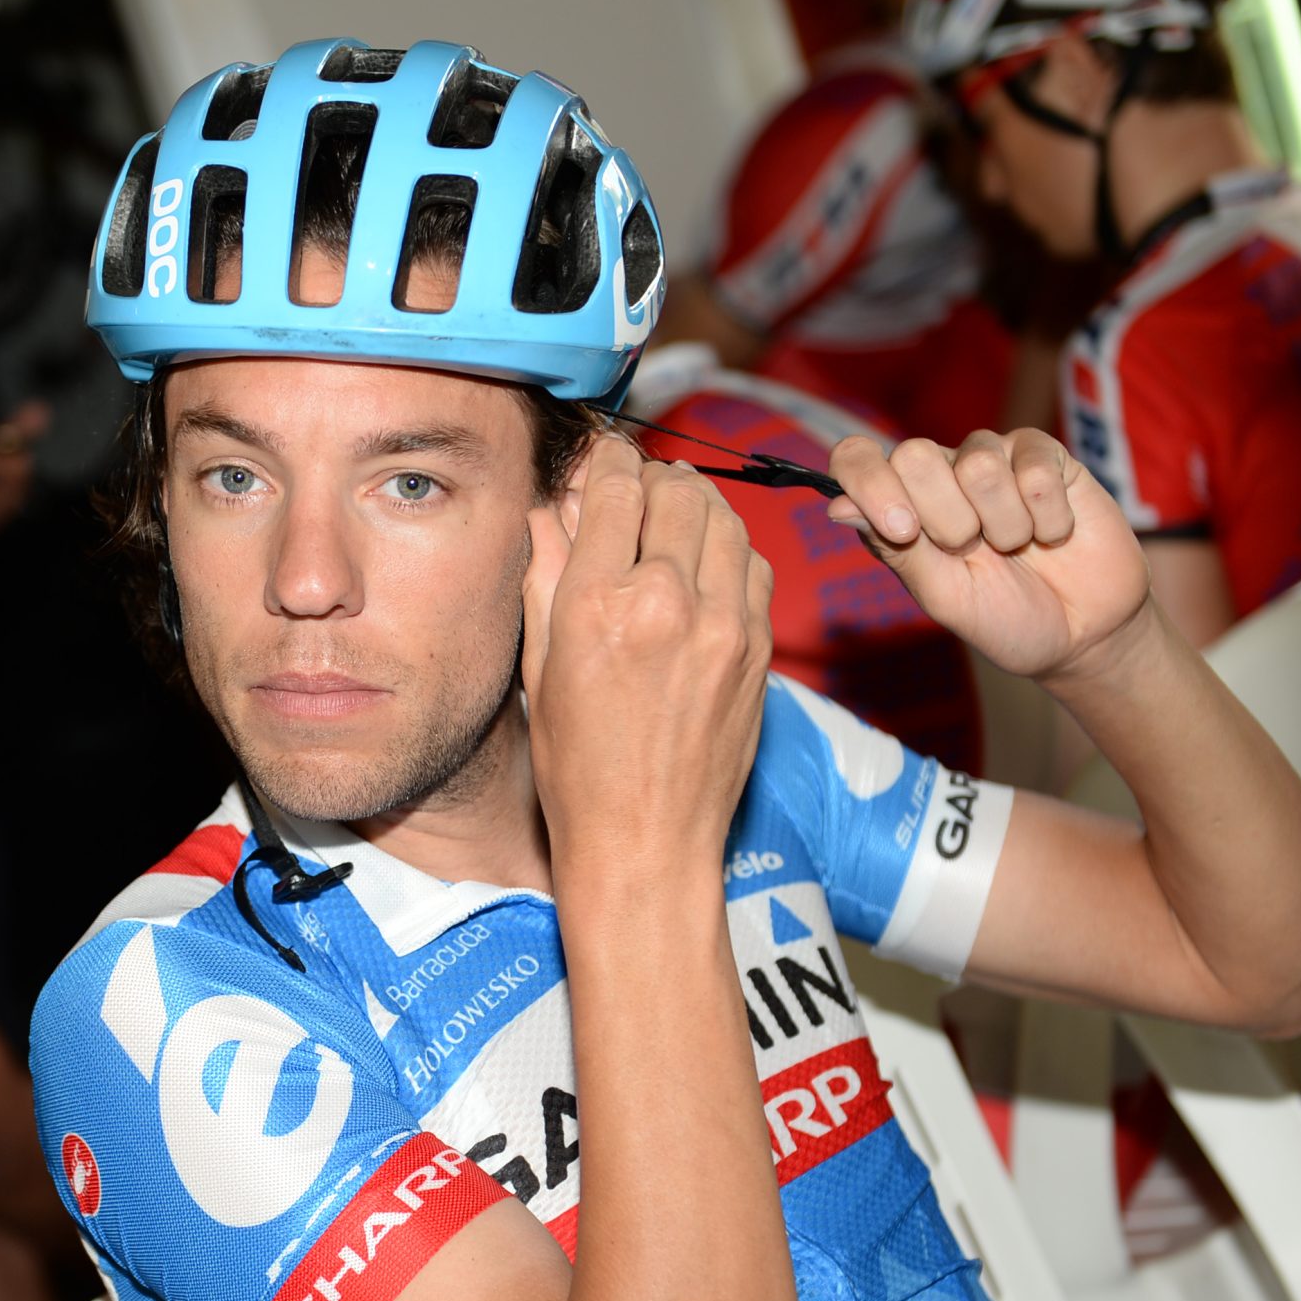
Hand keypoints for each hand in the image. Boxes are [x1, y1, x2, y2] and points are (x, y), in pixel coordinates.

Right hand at [522, 436, 773, 867]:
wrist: (648, 842)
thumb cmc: (579, 770)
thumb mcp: (539, 667)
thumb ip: (546, 574)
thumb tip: (549, 507)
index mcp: (601, 605)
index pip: (615, 486)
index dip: (605, 459)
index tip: (600, 459)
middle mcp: (670, 603)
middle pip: (675, 490)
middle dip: (651, 478)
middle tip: (633, 489)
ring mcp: (726, 624)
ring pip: (724, 517)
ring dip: (696, 505)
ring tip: (670, 518)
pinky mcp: (760, 648)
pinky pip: (754, 563)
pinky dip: (729, 547)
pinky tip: (705, 563)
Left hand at [827, 429, 1150, 681]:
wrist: (1083, 633)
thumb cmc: (1006, 618)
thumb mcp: (944, 597)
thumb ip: (894, 549)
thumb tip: (837, 506)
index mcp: (900, 505)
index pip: (856, 458)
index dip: (869, 483)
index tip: (902, 530)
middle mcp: (940, 473)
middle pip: (914, 454)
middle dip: (946, 519)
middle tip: (972, 551)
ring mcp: (993, 458)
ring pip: (978, 462)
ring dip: (1003, 524)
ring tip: (1017, 546)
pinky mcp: (1044, 455)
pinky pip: (1034, 467)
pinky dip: (1047, 516)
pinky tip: (1053, 534)